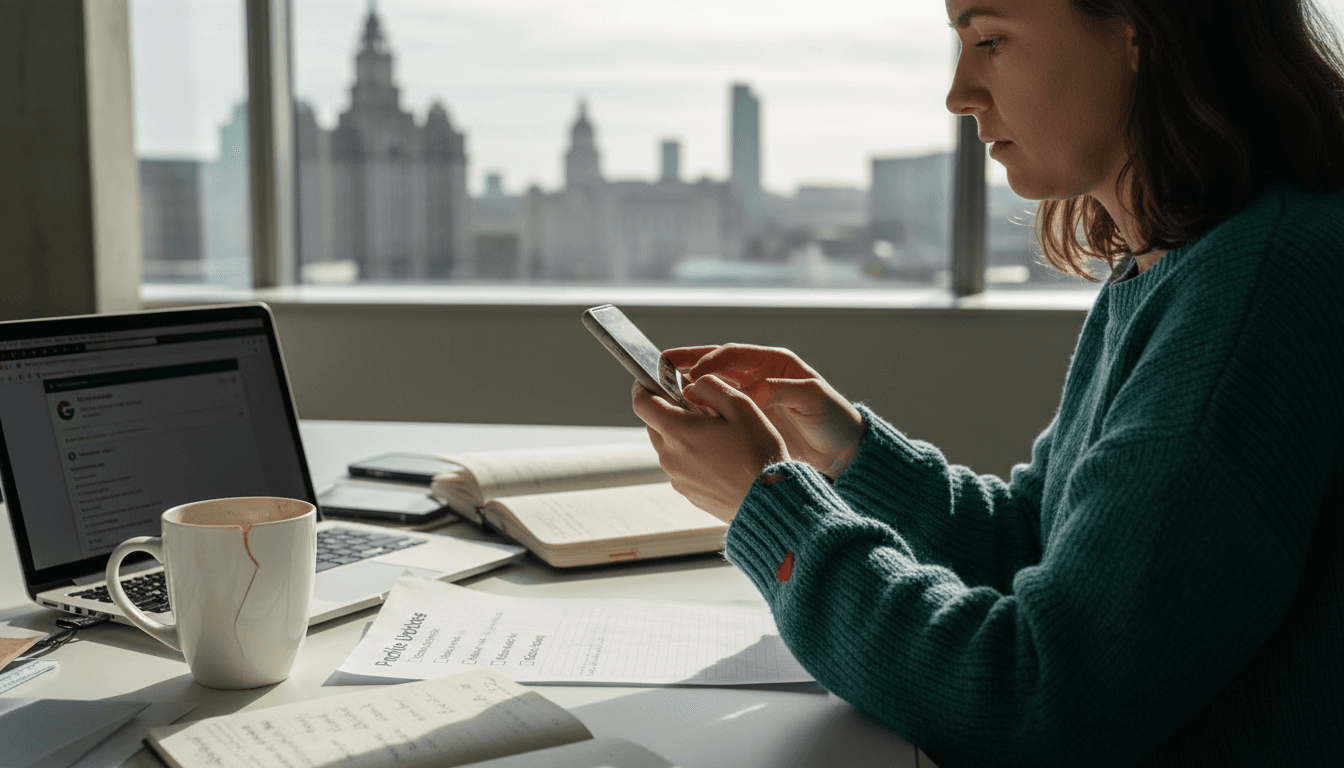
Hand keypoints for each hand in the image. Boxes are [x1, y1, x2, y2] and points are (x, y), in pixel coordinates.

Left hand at [632, 376, 788, 522]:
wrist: (770, 501)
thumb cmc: (758, 453)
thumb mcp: (741, 407)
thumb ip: (711, 387)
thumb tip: (692, 384)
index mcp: (677, 431)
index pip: (641, 402)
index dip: (644, 386)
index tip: (654, 380)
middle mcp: (670, 456)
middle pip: (655, 423)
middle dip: (670, 410)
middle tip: (700, 407)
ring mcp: (677, 477)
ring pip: (669, 445)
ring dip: (683, 435)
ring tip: (716, 435)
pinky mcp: (687, 492)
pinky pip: (681, 466)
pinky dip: (692, 456)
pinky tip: (720, 458)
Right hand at [664, 344, 864, 477]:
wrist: (845, 451)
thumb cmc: (834, 420)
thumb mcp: (811, 399)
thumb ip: (781, 391)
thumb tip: (750, 392)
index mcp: (775, 363)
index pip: (732, 354)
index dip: (708, 361)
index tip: (690, 375)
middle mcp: (760, 376)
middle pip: (716, 364)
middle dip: (688, 366)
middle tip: (662, 370)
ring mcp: (753, 398)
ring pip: (713, 387)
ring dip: (690, 389)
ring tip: (667, 395)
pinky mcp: (750, 419)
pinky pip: (719, 410)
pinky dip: (702, 411)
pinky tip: (687, 419)